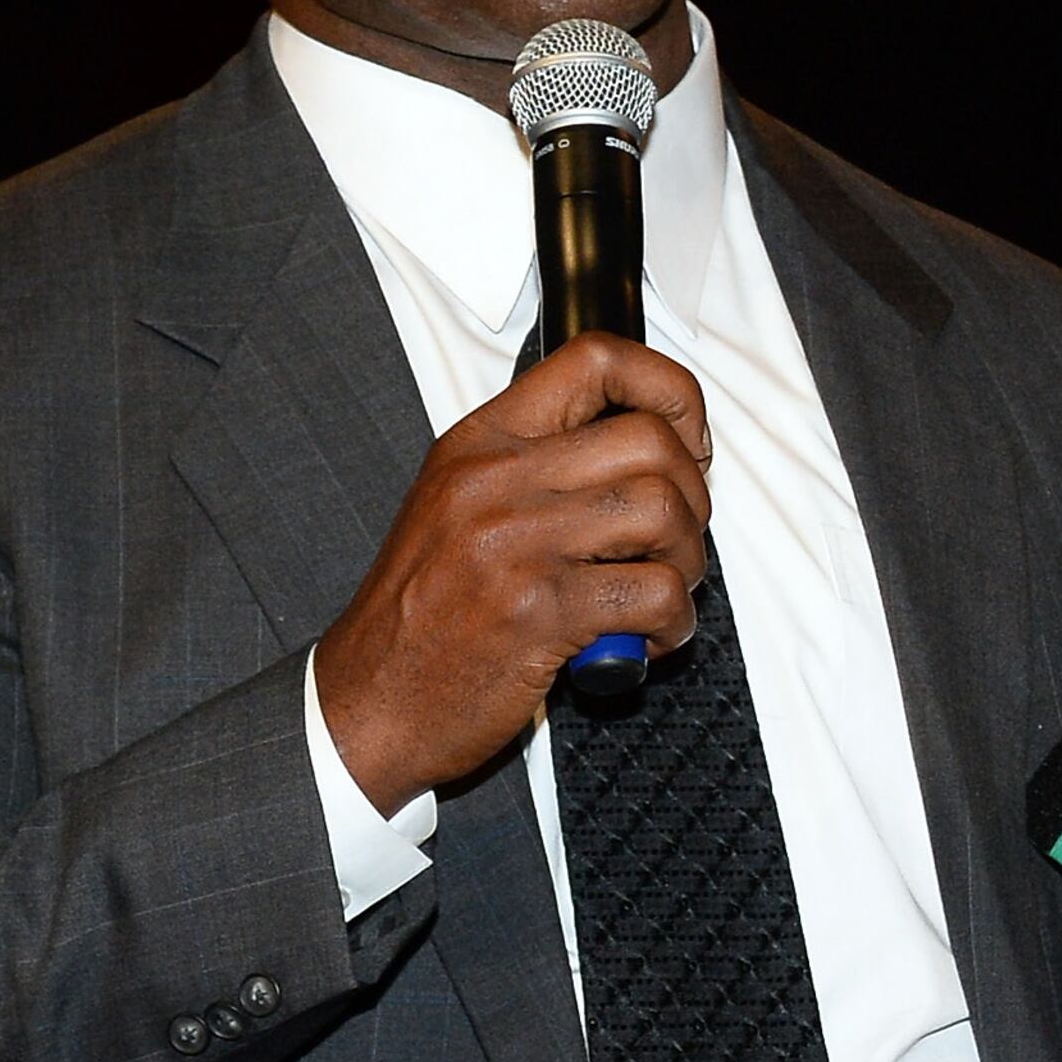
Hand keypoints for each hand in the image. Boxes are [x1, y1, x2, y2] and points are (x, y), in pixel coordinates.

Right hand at [313, 334, 711, 811]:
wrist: (369, 701)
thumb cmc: (421, 614)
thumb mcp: (458, 506)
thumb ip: (538, 468)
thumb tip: (646, 453)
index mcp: (480, 443)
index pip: (597, 360)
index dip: (668, 391)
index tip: (687, 439)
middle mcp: (496, 481)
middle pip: (651, 441)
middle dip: (693, 495)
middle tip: (675, 540)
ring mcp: (517, 544)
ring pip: (664, 512)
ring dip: (687, 561)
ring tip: (660, 591)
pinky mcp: (540, 612)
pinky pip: (656, 593)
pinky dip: (674, 622)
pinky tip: (644, 637)